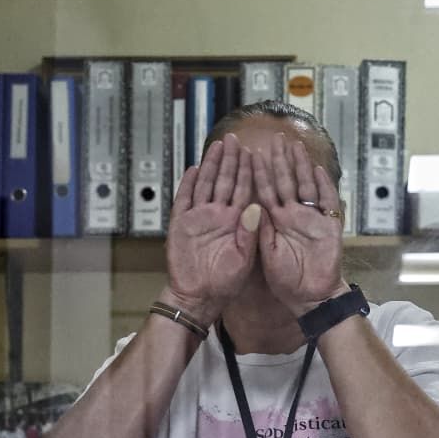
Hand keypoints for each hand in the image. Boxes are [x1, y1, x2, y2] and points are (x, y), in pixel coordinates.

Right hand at [165, 133, 260, 322]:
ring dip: (212, 165)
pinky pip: (184, 199)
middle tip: (234, 139)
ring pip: (206, 185)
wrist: (198, 298)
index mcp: (236, 222)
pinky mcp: (181, 224)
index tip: (253, 152)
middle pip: (225, 181)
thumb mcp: (244, 259)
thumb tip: (257, 207)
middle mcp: (218, 215)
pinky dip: (188, 185)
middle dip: (230, 160)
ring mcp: (199, 218)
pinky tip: (193, 169)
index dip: (248, 171)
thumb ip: (250, 233)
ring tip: (217, 146)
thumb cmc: (225, 282)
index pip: (244, 190)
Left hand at [252, 134, 345, 316]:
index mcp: (275, 221)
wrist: (310, 297)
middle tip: (276, 138)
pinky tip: (319, 170)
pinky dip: (324, 186)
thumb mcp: (266, 255)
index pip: (265, 191)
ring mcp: (312, 219)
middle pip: (286, 181)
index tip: (251, 153)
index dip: (259, 172)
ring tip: (296, 146)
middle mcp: (293, 215)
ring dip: (301, 166)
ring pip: (305, 186)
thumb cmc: (287, 279)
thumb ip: (260, 231)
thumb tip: (252, 206)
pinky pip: (327, 202)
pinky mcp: (329, 226)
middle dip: (281, 160)